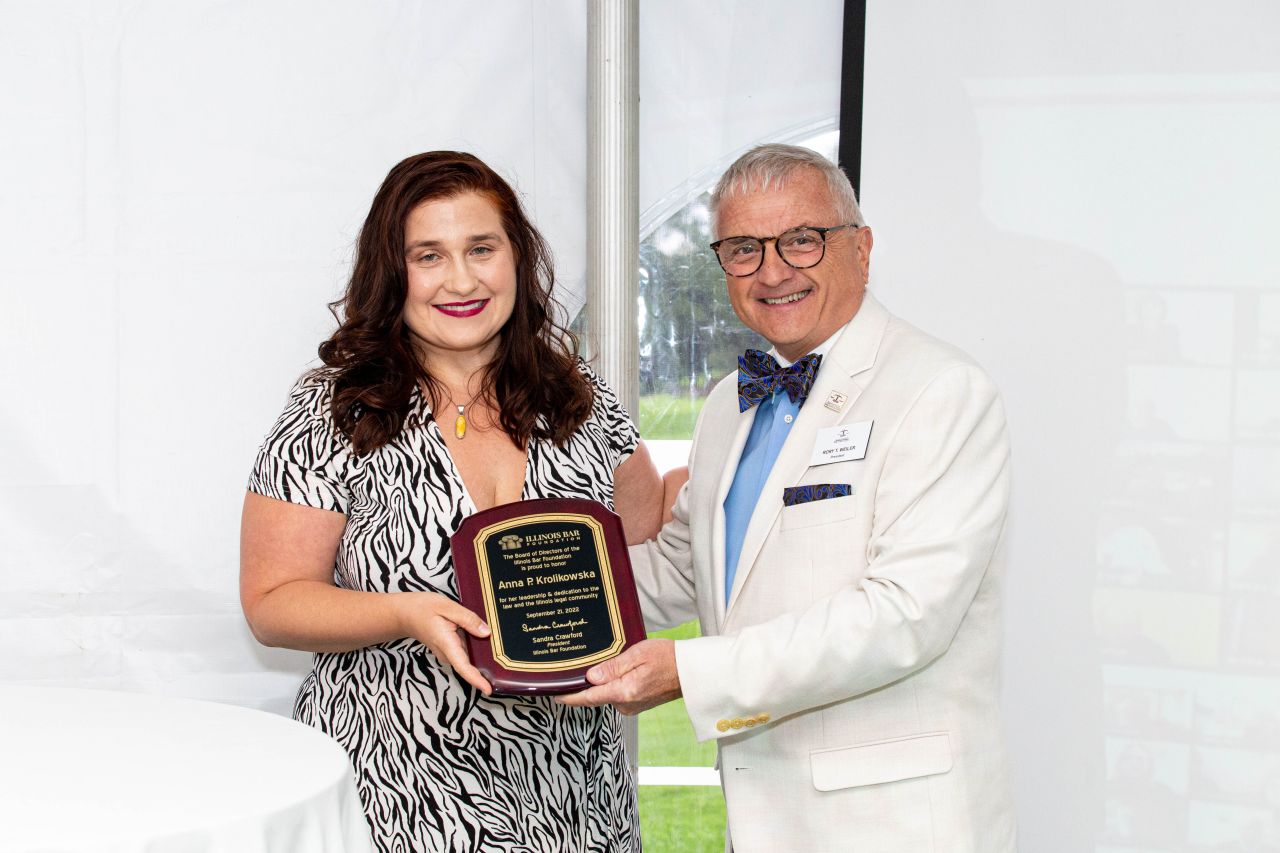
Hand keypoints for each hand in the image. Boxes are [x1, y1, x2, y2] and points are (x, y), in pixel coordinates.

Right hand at [394, 592, 492, 695]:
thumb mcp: (447, 607)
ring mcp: (447, 652)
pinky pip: (464, 653)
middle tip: (504, 671)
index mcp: (446, 644)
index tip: (488, 690)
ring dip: (482, 662)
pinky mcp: (448, 648)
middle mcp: (446, 653)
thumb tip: (485, 632)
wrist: (404, 613)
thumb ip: (468, 619)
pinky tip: (487, 644)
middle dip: (486, 672)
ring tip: (500, 659)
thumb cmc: (422, 608)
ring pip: (467, 660)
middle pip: (468, 667)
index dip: (476, 680)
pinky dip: (476, 651)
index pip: (462, 667)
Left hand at [556, 638, 680, 714]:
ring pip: (607, 694)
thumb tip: (590, 677)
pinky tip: (622, 670)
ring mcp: (632, 707)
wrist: (690, 671)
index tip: (554, 694)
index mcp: (624, 692)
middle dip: (588, 682)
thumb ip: (612, 667)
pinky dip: (614, 684)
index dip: (569, 696)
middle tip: (584, 664)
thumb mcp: (637, 654)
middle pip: (596, 695)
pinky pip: (617, 695)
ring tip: (612, 662)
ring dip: (604, 681)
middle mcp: (626, 704)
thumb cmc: (668, 658)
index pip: (589, 697)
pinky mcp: (636, 705)